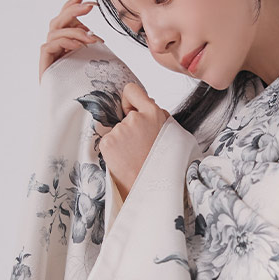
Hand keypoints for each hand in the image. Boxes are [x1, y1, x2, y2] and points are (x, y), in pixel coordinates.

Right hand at [39, 0, 103, 82]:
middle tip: (91, 6)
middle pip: (60, 19)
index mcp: (64, 37)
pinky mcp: (44, 60)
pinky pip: (52, 44)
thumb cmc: (81, 81)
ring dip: (76, 31)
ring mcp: (48, 50)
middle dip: (75, 10)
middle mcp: (54, 41)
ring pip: (56, 30)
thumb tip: (94, 34)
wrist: (69, 103)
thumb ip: (88, 44)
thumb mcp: (89, 58)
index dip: (73, 3)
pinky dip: (66, 42)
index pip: (65, 15)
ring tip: (92, 39)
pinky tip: (79, 46)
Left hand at [99, 82, 170, 200]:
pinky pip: (107, 142)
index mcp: (154, 113)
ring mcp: (120, 130)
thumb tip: (146, 101)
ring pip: (115, 131)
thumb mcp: (171, 134)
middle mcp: (135, 119)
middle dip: (128, 128)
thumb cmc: (163, 164)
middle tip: (139, 148)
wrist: (151, 189)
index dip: (129, 101)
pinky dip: (112, 151)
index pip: (132, 91)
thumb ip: (157, 116)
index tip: (129, 110)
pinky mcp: (107, 143)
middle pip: (123, 115)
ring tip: (133, 157)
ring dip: (121, 142)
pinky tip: (123, 161)